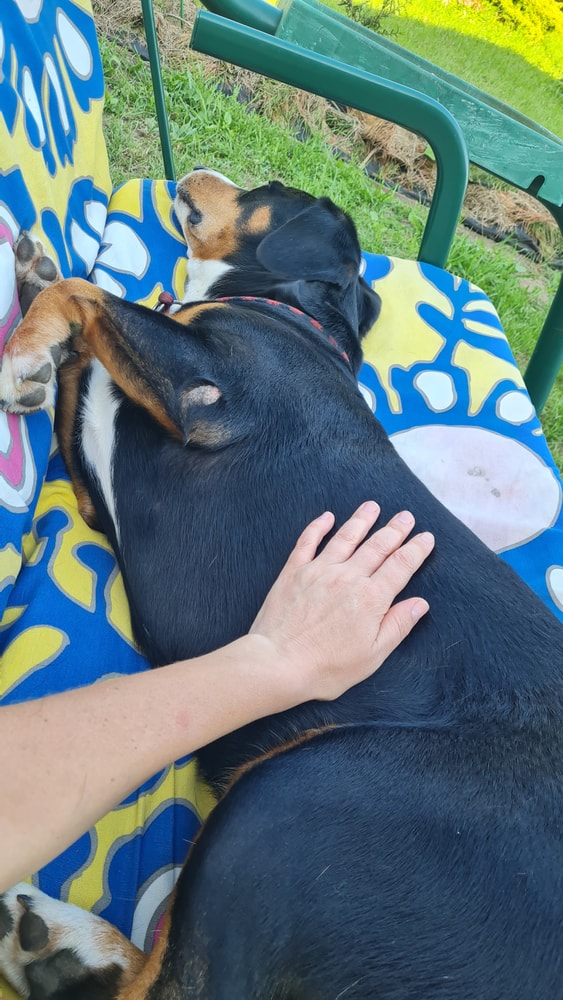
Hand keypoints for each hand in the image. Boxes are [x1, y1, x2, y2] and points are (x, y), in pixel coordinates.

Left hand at [250, 501, 433, 702]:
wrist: (278, 663)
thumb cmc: (327, 668)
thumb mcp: (372, 655)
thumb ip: (398, 625)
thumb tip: (420, 604)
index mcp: (371, 599)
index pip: (401, 566)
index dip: (416, 549)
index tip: (426, 537)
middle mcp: (348, 577)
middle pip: (377, 546)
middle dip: (395, 530)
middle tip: (406, 516)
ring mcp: (319, 571)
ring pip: (346, 537)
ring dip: (361, 520)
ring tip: (372, 506)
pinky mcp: (294, 572)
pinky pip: (308, 541)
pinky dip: (318, 527)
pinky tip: (327, 517)